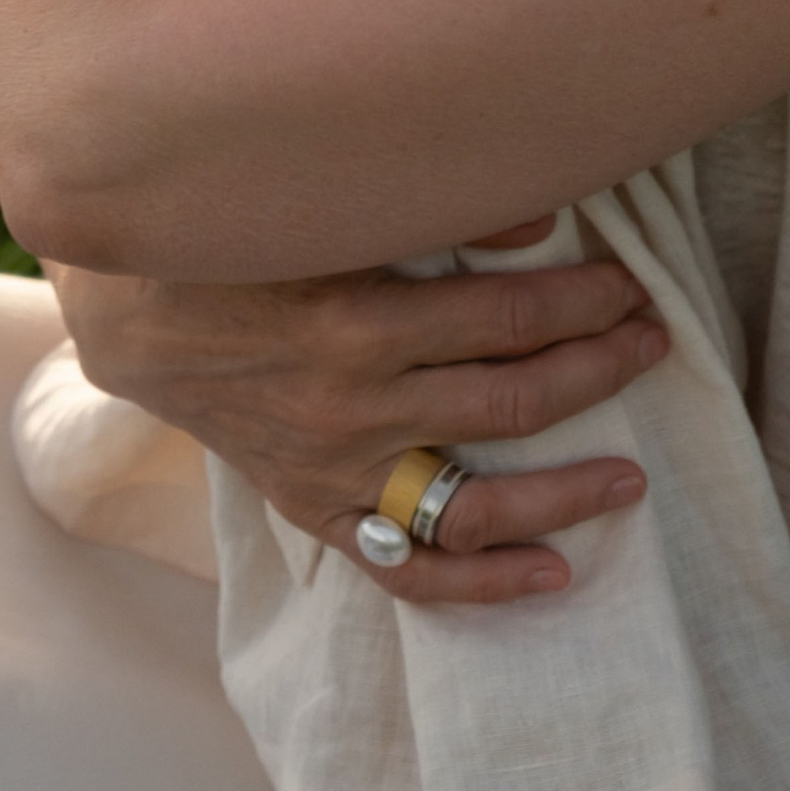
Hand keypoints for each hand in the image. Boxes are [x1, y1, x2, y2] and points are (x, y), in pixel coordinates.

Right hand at [46, 256, 666, 605]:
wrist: (135, 317)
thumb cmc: (237, 243)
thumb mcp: (323, 208)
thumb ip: (431, 208)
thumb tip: (543, 222)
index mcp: (360, 321)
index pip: (511, 318)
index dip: (586, 302)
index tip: (630, 286)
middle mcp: (354, 407)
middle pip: (511, 402)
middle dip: (598, 371)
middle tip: (654, 343)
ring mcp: (337, 471)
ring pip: (474, 503)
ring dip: (565, 494)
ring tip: (632, 482)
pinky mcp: (316, 508)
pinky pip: (406, 568)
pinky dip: (483, 583)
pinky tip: (555, 574)